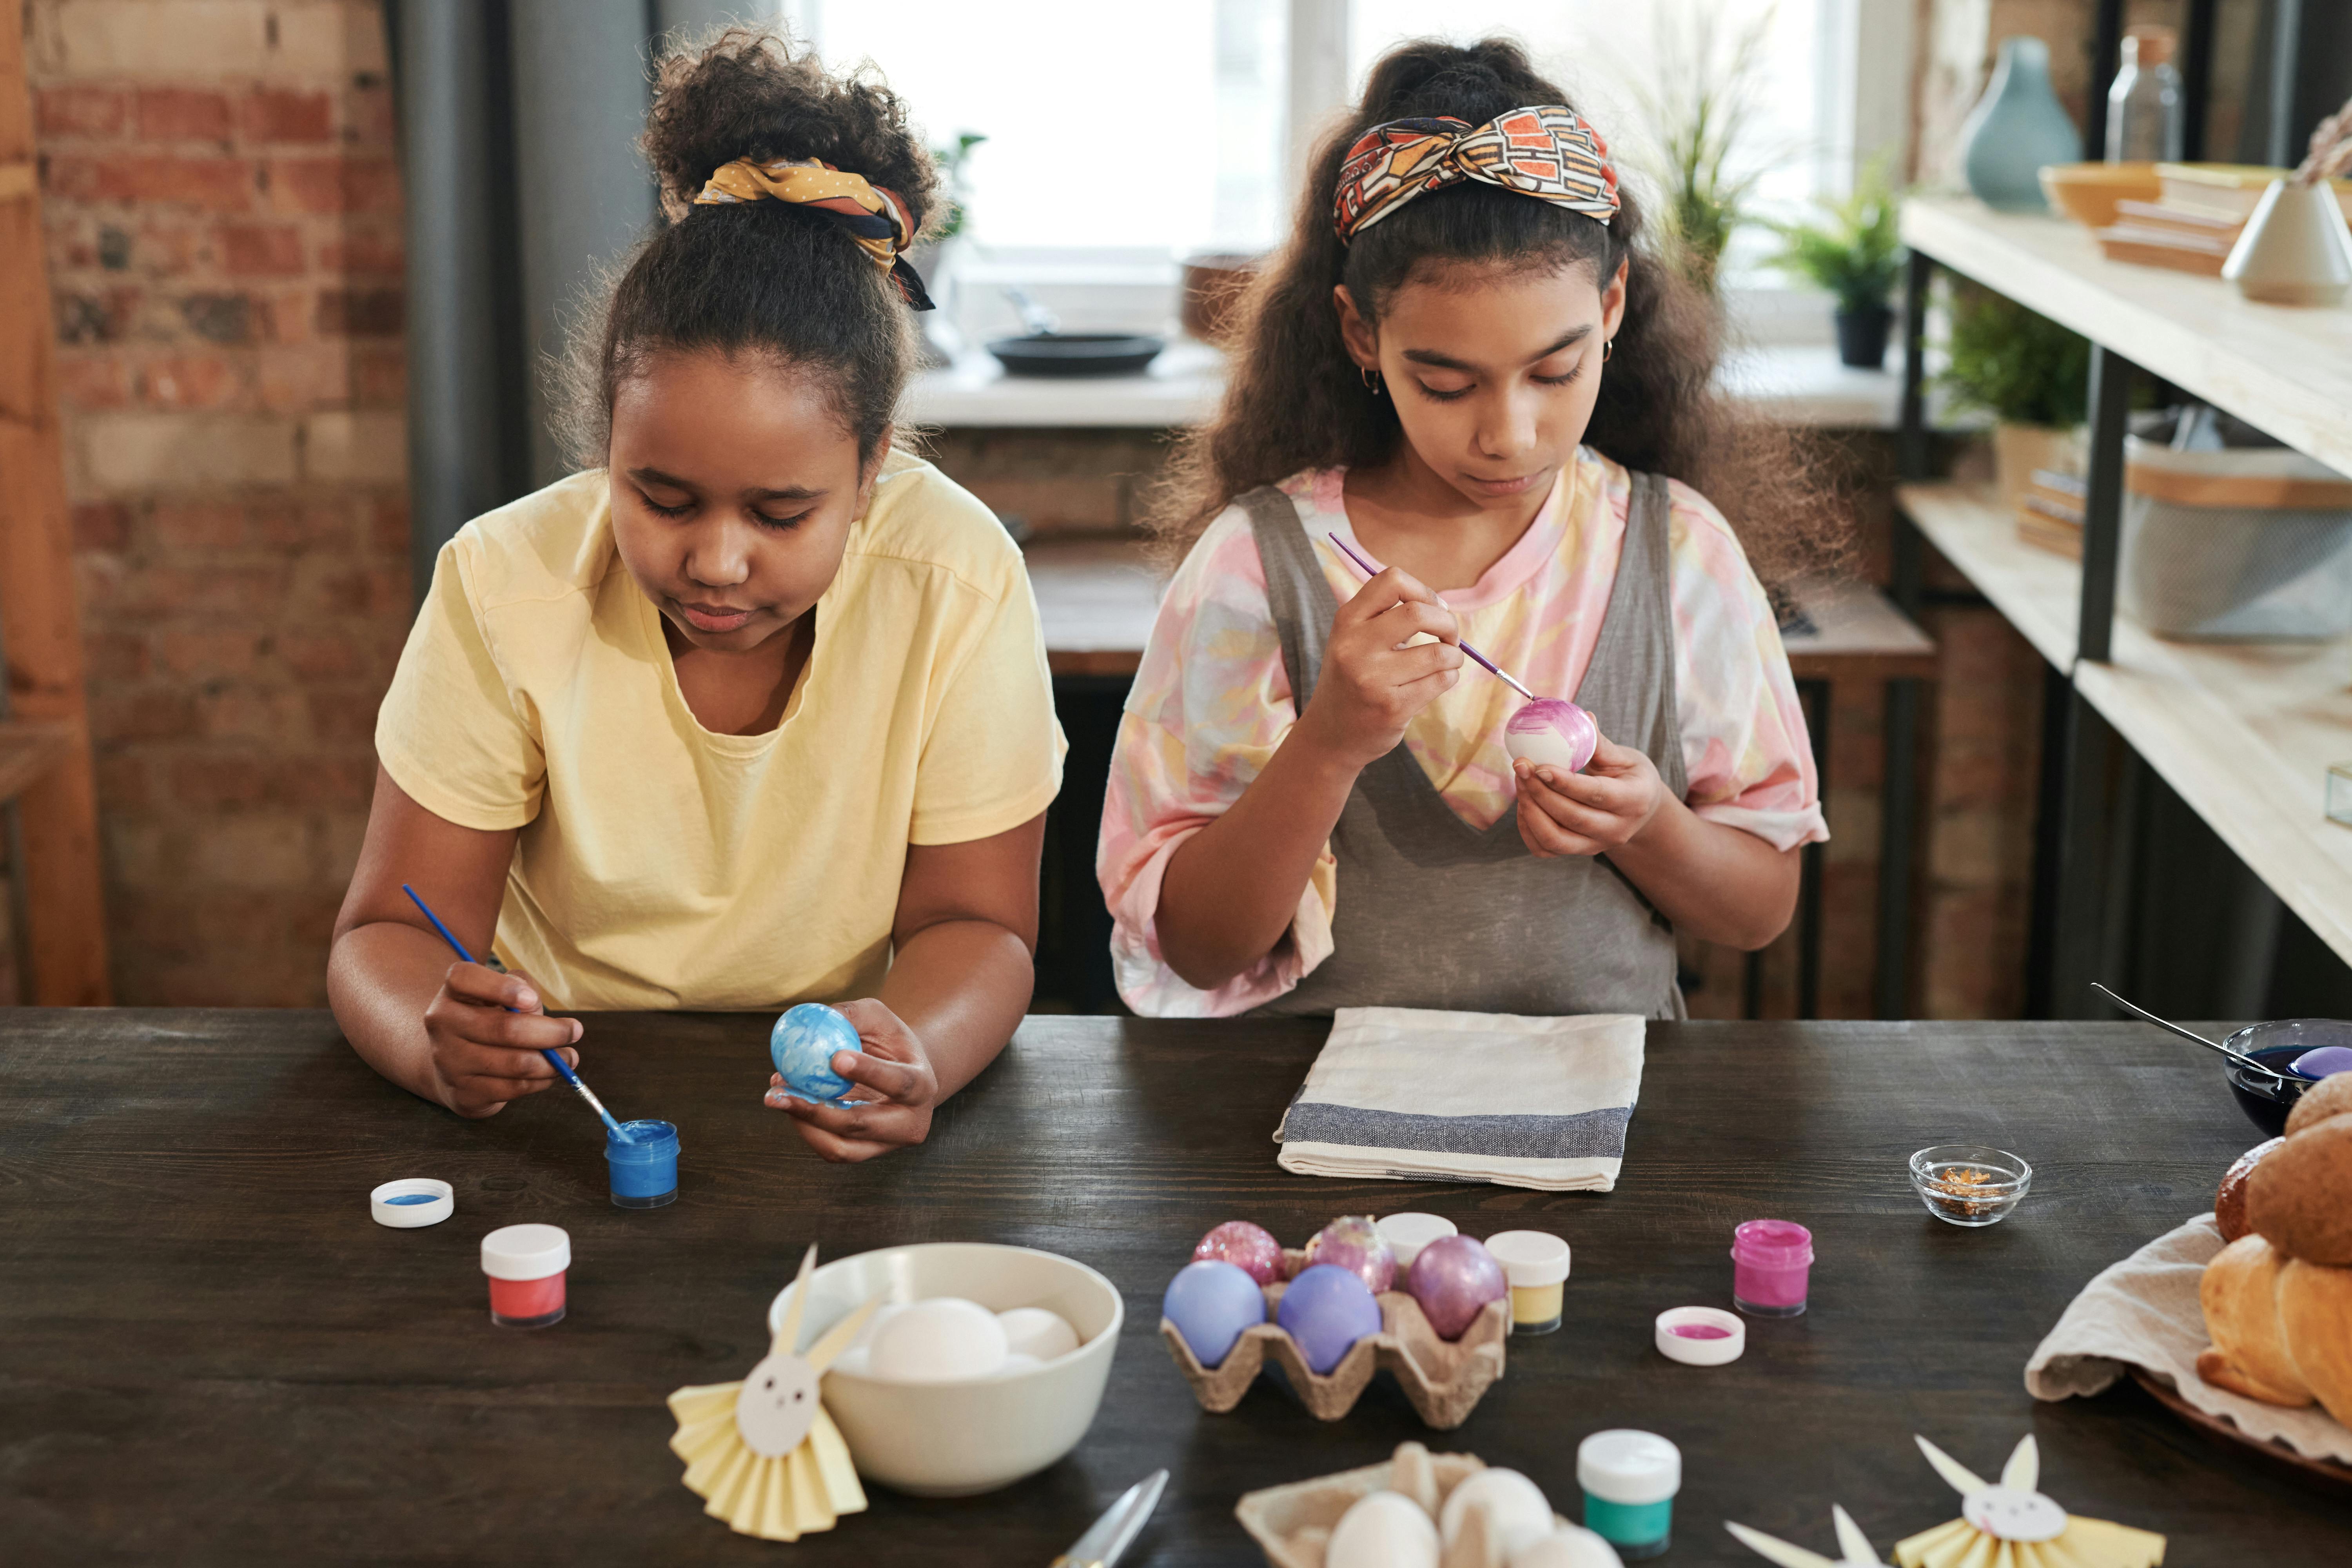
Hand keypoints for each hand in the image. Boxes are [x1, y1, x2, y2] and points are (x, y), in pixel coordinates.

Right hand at [421, 961, 582, 1117]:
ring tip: (570, 1057)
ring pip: (515, 1063)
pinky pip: (513, 1088)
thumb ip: (521, 986)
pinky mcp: (463, 1093)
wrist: (455, 1064)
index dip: (501, 987)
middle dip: (551, 1032)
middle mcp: (442, 1024)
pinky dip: (540, 1081)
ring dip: (552, 1061)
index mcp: (451, 992)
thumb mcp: (502, 993)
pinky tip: (551, 1073)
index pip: (464, 978)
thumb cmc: (489, 1020)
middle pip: (504, 1028)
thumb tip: (532, 1007)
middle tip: (575, 1030)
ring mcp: (449, 1062)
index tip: (534, 1000)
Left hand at [764, 998, 941, 1161]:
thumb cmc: (889, 1043)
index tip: (834, 1059)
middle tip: (780, 1090)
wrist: (903, 1078)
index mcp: (922, 1086)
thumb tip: (818, 1018)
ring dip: (803, 1123)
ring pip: (841, 1147)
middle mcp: (910, 1123)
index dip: (868, 1073)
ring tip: (777, 1096)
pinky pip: (830, 1149)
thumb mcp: (878, 1019)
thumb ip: (853, 1015)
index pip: (899, 1083)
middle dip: (817, 1110)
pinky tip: (790, 1103)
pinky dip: (805, 1128)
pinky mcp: (865, 1153)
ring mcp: (887, 1144)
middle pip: (862, 1124)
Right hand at [1294, 565, 1462, 769]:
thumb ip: (1384, 616)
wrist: (1330, 735)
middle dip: (1447, 622)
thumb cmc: (1352, 680)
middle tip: (1448, 636)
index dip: (1422, 590)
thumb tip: (1439, 606)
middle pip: (1419, 613)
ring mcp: (1373, 679)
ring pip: (1438, 652)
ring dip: (1454, 655)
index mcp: (1346, 621)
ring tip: (1447, 661)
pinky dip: (1450, 676)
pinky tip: (1438, 681)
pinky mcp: (1392, 708)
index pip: (1392, 580)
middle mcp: (1355, 647)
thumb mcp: (1352, 640)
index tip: (1432, 608)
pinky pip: (1441, 680)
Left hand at [1514, 732, 1668, 857]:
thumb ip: (1600, 744)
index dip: (1565, 782)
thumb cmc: (1631, 777)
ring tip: (1520, 781)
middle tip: (1521, 766)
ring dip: (1530, 810)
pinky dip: (1527, 828)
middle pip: (1571, 818)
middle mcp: (1617, 830)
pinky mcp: (1578, 852)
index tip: (1538, 767)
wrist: (1640, 809)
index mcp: (1634, 801)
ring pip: (1554, 839)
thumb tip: (1583, 717)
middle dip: (1540, 792)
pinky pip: (1544, 849)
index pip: (1595, 795)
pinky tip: (1525, 802)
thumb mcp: (1625, 758)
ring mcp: (1596, 846)